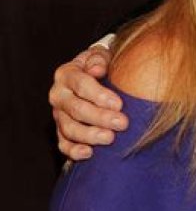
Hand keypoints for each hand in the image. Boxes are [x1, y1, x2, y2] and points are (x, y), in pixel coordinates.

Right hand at [49, 45, 128, 160]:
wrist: (93, 79)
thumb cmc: (101, 68)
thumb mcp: (101, 56)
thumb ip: (99, 58)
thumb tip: (98, 69)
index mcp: (67, 74)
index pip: (80, 84)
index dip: (99, 95)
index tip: (119, 104)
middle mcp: (59, 95)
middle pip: (76, 109)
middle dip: (100, 118)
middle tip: (122, 123)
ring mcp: (59, 115)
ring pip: (69, 129)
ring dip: (90, 136)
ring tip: (110, 138)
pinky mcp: (62, 132)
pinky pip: (64, 144)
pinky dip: (74, 151)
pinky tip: (89, 154)